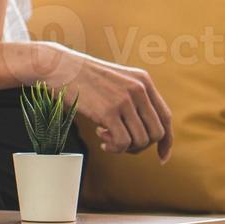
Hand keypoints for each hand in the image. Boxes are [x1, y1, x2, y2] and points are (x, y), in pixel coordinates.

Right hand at [26, 42, 173, 162]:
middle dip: (140, 146)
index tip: (161, 156)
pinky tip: (101, 138)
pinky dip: (114, 147)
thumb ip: (134, 98)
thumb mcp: (116, 80)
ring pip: (140, 140)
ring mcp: (124, 100)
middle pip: (156, 133)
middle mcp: (138, 89)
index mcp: (143, 81)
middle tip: (121, 144)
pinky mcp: (108, 111)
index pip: (165, 117)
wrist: (58, 66)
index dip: (166, 141)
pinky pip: (123, 142)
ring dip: (124, 147)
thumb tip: (145, 131)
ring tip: (106, 137)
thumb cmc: (82, 76)